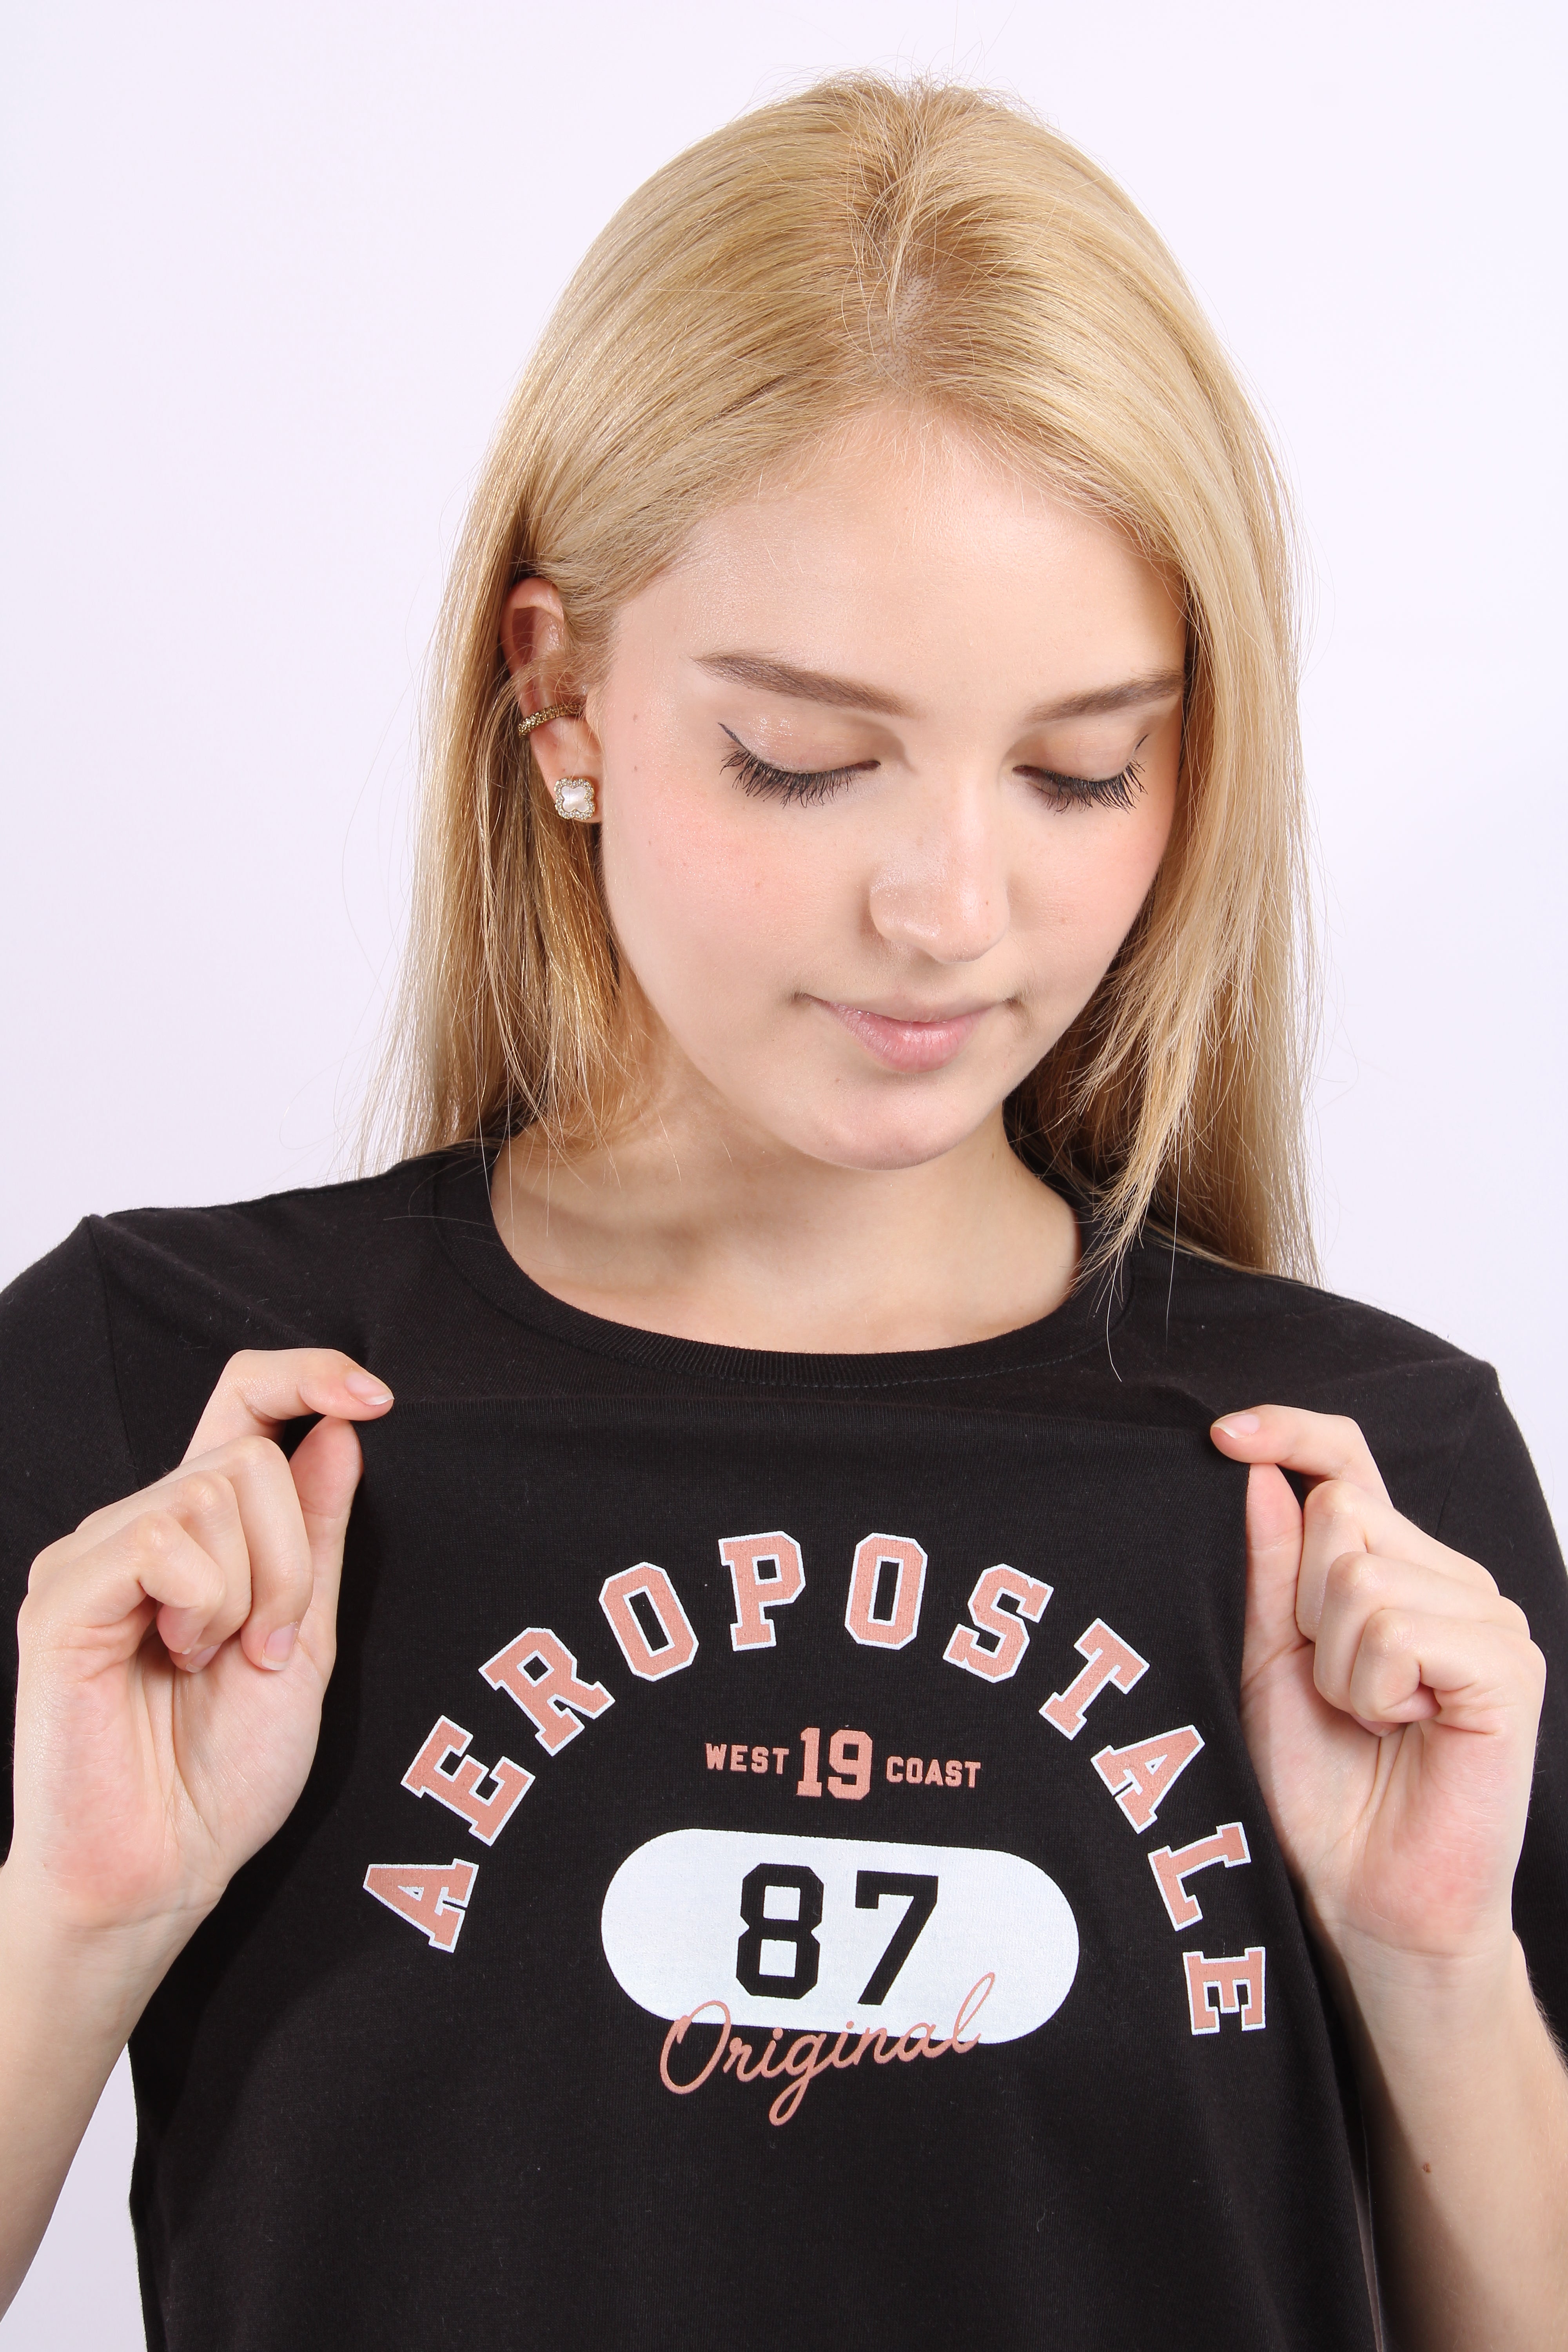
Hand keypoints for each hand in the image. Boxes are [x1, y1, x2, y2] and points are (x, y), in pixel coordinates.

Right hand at [8, 1350, 392, 1958]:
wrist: (165, 1869)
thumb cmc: (225, 1772)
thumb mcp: (308, 1638)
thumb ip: (320, 1534)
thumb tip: (341, 1429)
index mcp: (198, 1533)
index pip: (242, 1402)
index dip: (308, 1375)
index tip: (375, 1396)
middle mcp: (138, 1526)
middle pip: (248, 1457)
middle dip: (291, 1557)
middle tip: (265, 1645)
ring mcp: (92, 1555)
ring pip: (210, 1493)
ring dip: (250, 1590)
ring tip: (215, 1660)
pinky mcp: (62, 1596)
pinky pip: (161, 1541)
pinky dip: (200, 1604)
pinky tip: (176, 1658)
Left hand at [1211, 1405, 1545, 1977]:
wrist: (1367, 1890)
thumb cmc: (1320, 1784)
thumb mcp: (1269, 1659)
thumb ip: (1269, 1565)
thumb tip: (1256, 1465)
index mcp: (1397, 1568)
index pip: (1350, 1463)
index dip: (1291, 1432)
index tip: (1223, 1434)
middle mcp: (1452, 1579)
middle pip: (1342, 1515)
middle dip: (1306, 1608)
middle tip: (1336, 1689)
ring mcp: (1490, 1618)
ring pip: (1365, 1575)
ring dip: (1339, 1662)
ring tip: (1370, 1718)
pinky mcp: (1507, 1668)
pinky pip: (1402, 1630)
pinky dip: (1376, 1687)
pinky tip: (1403, 1727)